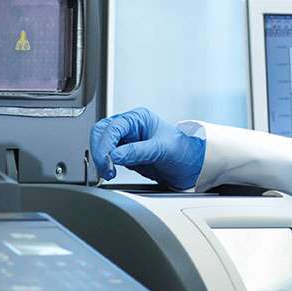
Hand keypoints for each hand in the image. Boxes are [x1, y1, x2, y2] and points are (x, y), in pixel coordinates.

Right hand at [90, 107, 205, 188]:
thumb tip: (114, 155)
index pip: (112, 127)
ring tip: (107, 172)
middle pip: (102, 133)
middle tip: (105, 168)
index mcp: (138, 118)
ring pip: (102, 144)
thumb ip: (137, 151)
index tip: (106, 160)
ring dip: (100, 158)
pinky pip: (108, 157)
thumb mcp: (161, 149)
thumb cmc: (183, 150)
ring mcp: (126, 141)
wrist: (192, 165)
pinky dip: (105, 164)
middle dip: (100, 150)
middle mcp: (130, 127)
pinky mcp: (125, 154)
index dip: (106, 144)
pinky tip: (109, 172)